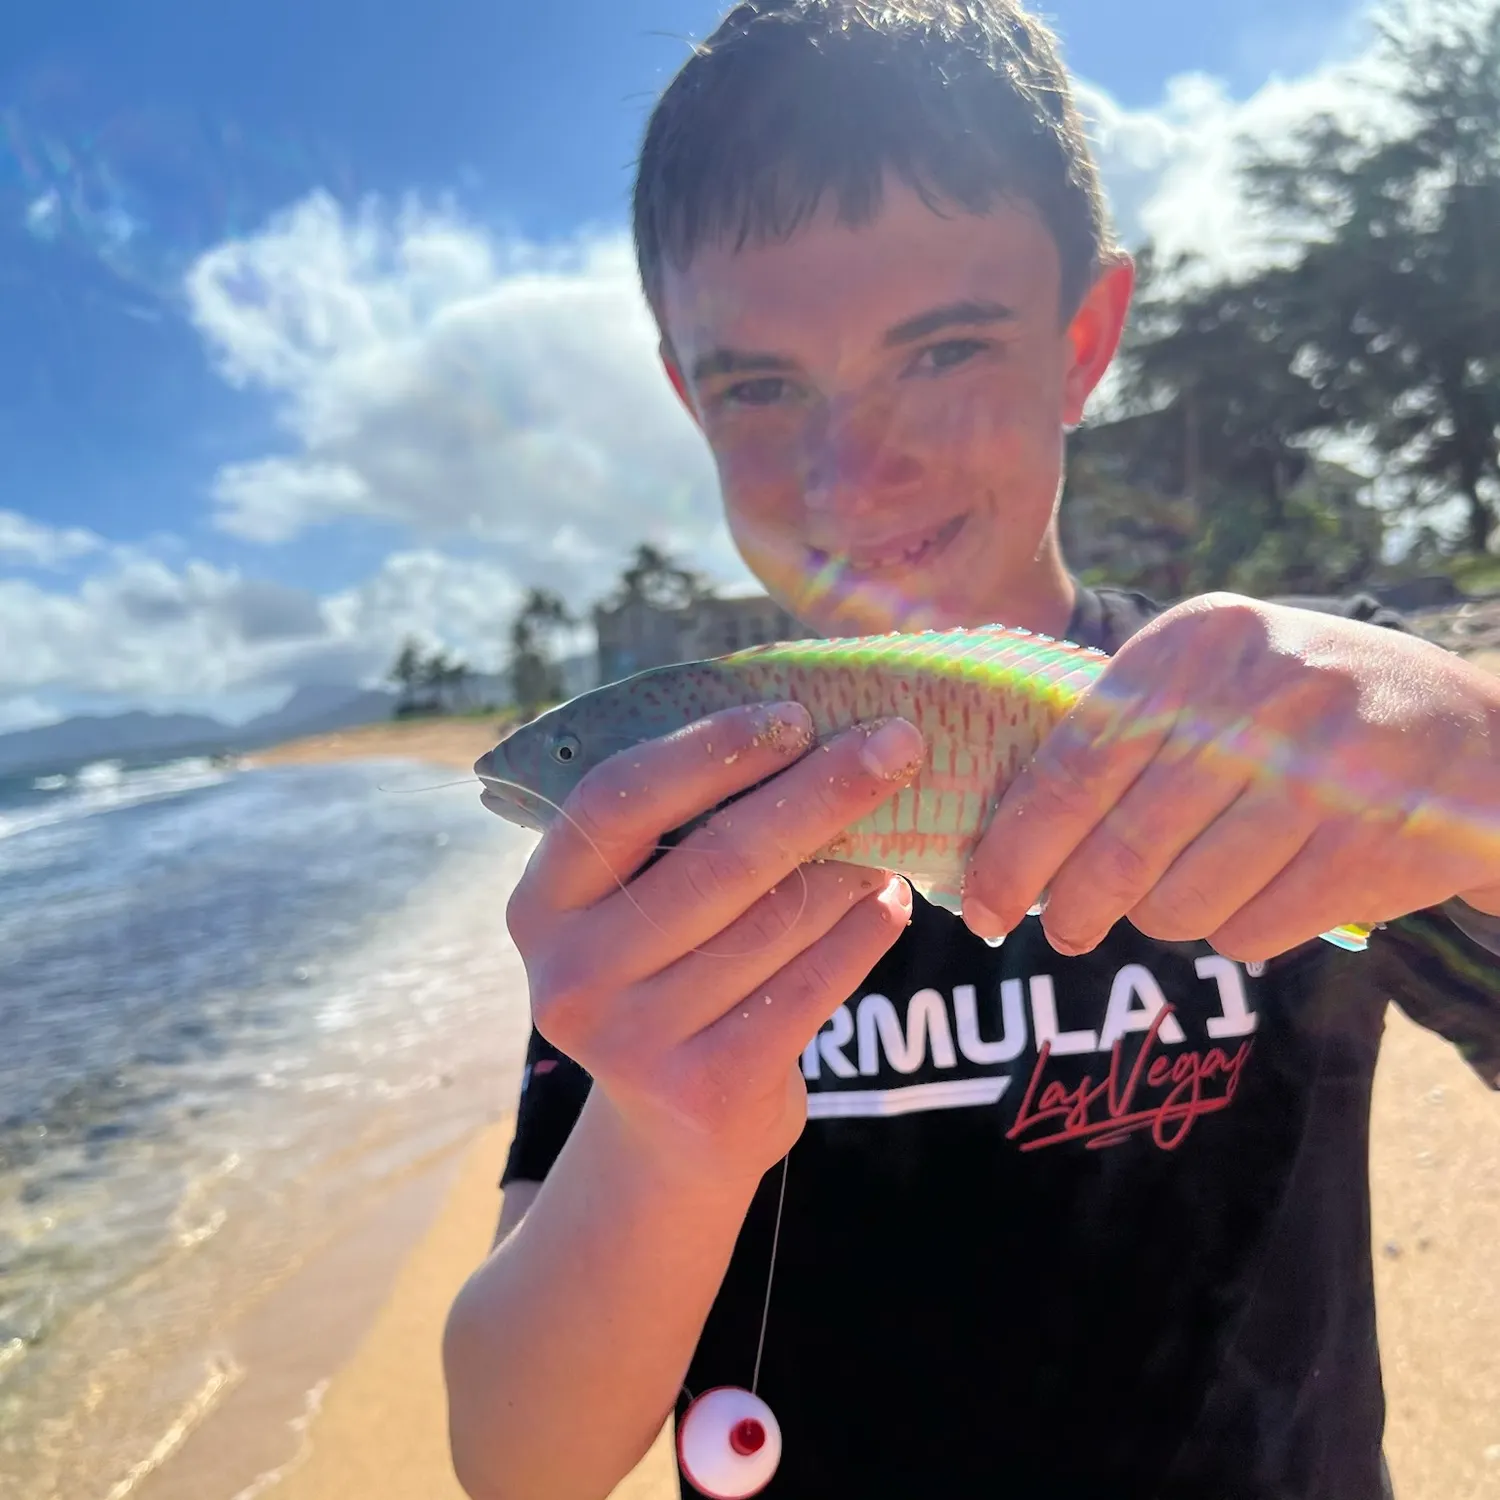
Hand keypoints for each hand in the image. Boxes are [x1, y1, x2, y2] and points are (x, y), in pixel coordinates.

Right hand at [506, 702, 921, 1186]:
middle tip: (897, 744)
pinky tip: (892, 900)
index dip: (708, 749)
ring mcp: (631, 1042)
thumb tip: (807, 728)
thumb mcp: (639, 908)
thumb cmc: (668, 978)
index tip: (796, 716)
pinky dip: (863, 932)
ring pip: (775, 921)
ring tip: (898, 825)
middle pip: (716, 858)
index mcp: (541, 905)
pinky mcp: (705, 1090)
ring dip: (852, 863)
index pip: (618, 801)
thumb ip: (682, 832)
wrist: (671, 1136)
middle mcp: (571, 976)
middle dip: (821, 789)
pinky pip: (810, 985)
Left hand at [961, 593, 1499, 962]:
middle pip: (1120, 850)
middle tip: (1064, 931)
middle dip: (1074, 909)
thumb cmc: (1301, 713)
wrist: (1475, 738)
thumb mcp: (1215, 679)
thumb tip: (1009, 842)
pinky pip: (1251, 932)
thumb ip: (1121, 734)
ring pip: (1182, 903)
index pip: (1072, 767)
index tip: (982, 905)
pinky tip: (1260, 895)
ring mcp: (1325, 770)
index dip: (1014, 851)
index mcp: (1197, 643)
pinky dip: (1236, 933)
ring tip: (1185, 893)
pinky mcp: (1375, 844)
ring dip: (1166, 919)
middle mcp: (1259, 694)